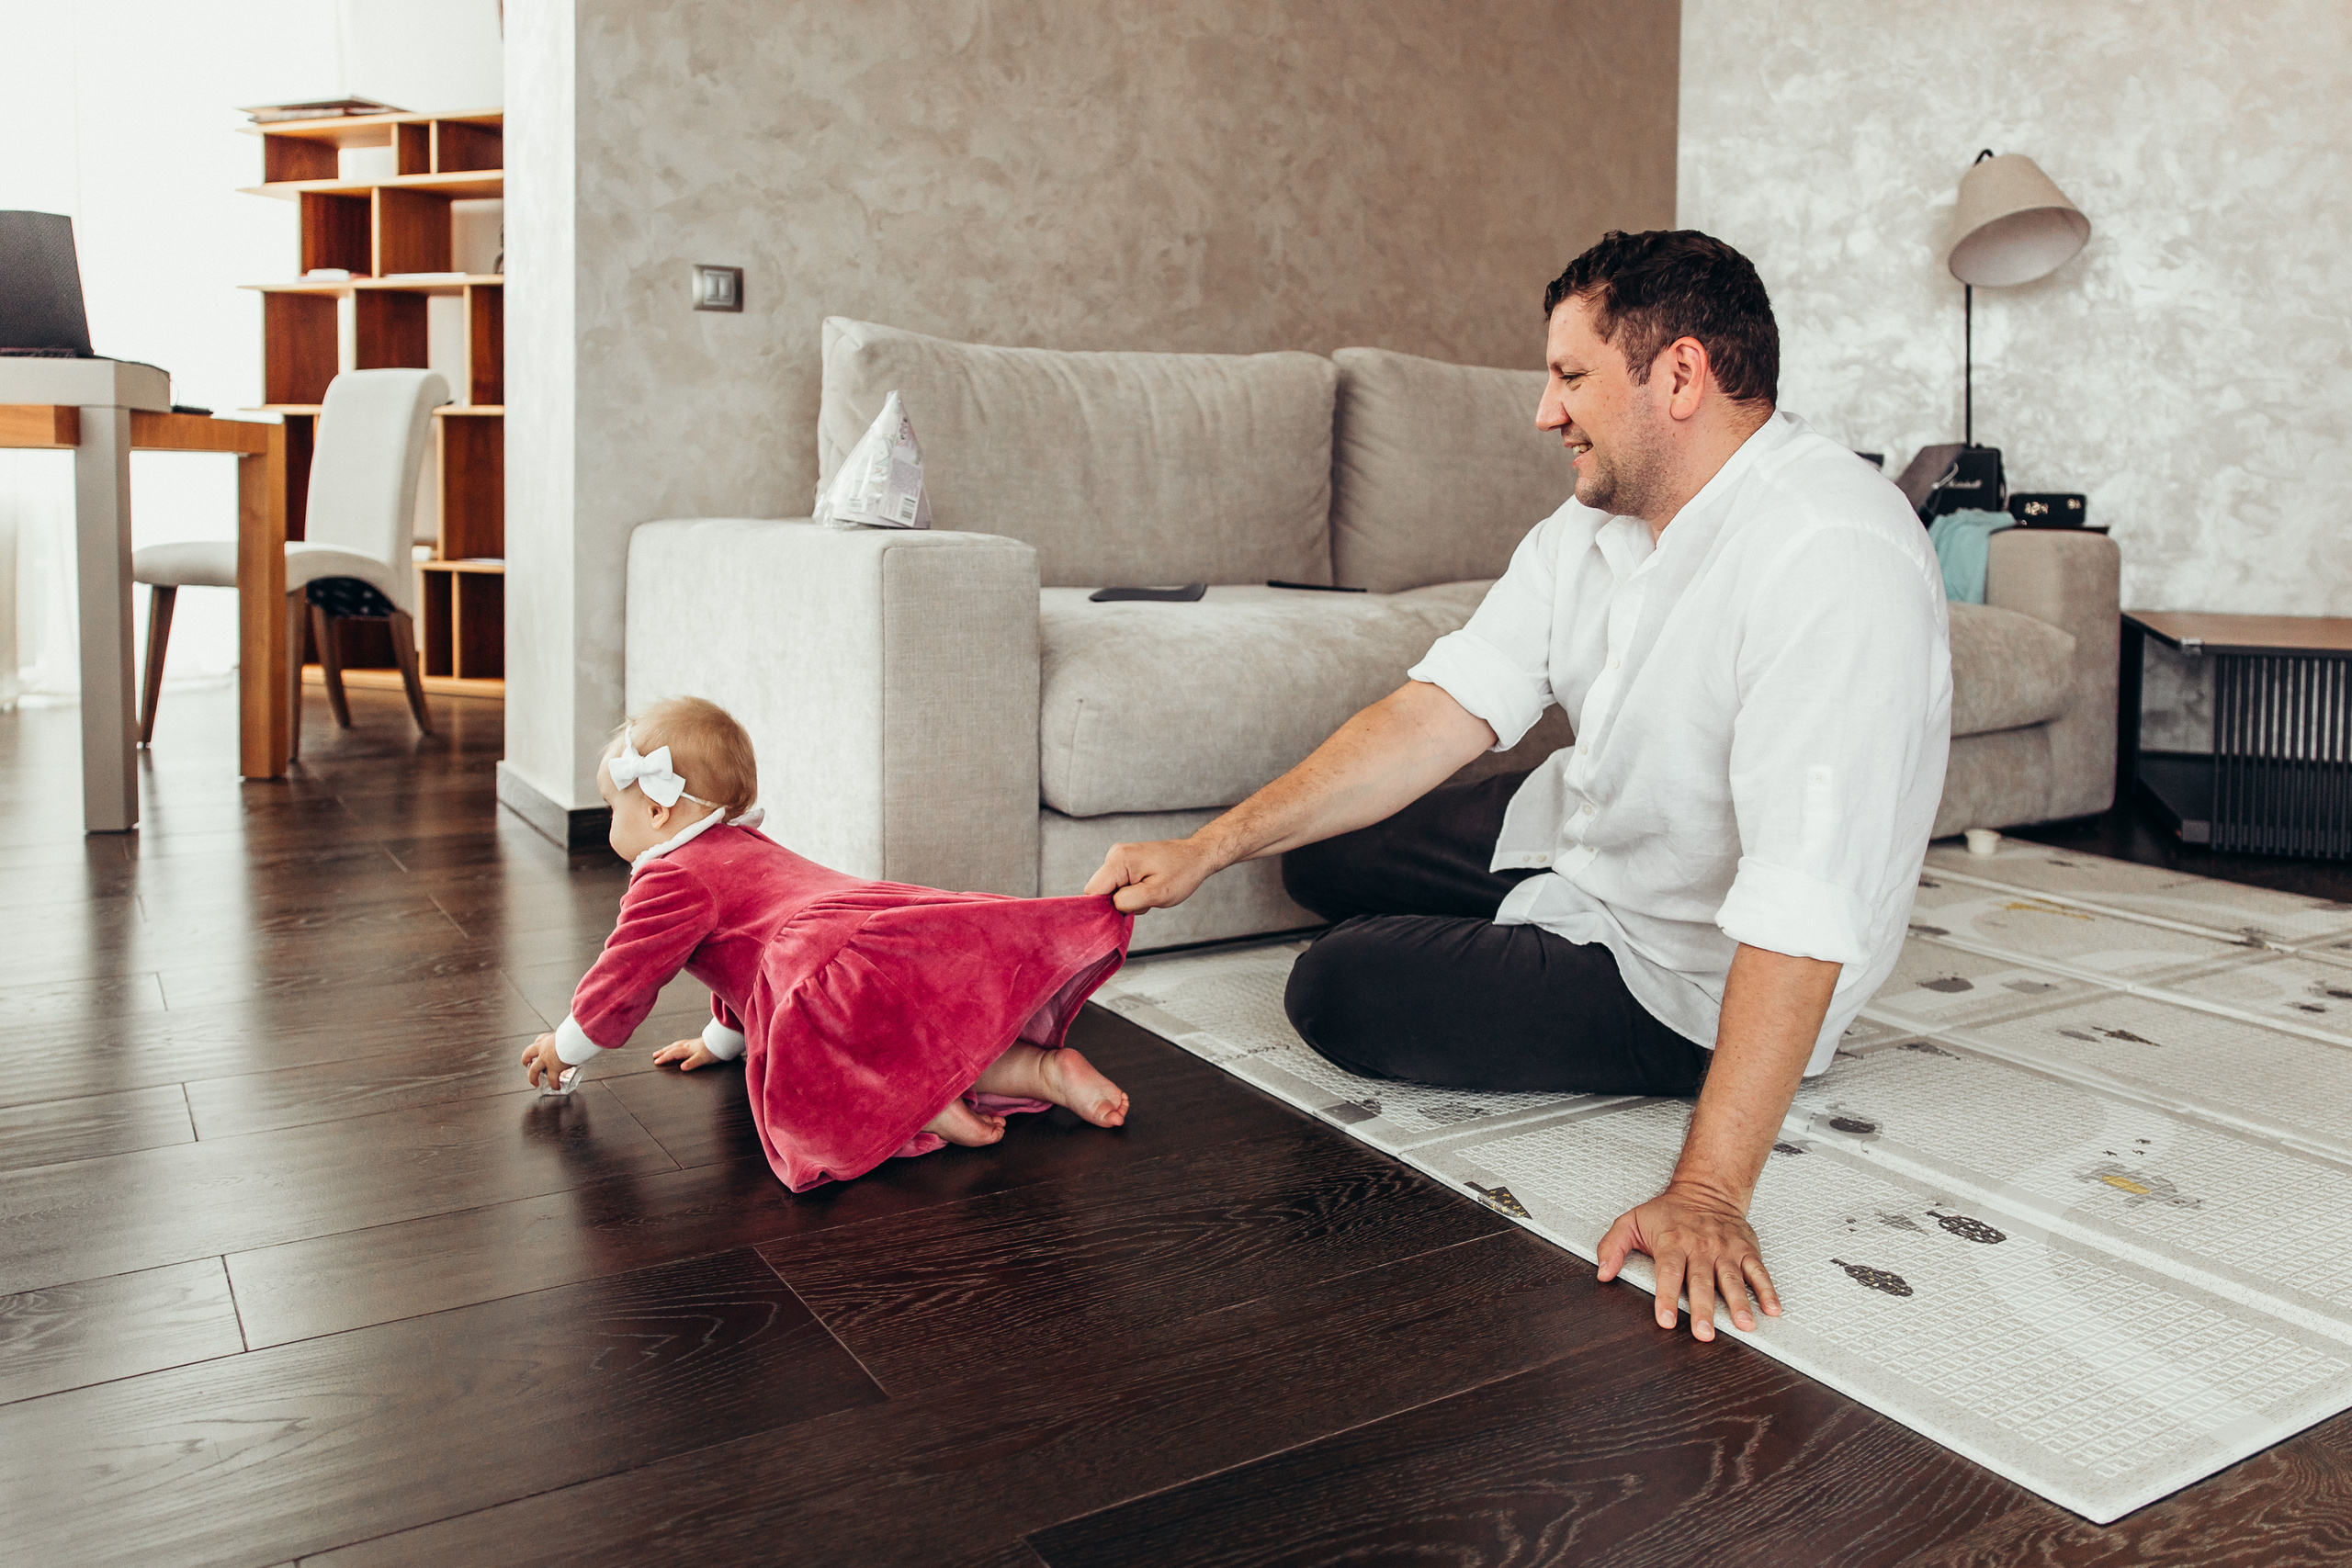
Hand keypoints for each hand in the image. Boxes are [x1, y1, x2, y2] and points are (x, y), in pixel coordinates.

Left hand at [521, 1033, 572, 1089]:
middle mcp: (544, 1048)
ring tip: (536, 1083)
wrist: (576, 1038)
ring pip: (533, 1070)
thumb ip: (570, 1039)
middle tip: (527, 1065)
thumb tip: (580, 1040)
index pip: (539, 1040)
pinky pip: (552, 1079)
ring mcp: (546, 1059)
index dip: (537, 1045)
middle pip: (527, 1054)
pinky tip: (557, 1087)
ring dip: (533, 1078)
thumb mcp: (569, 1034)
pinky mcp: (554, 1068)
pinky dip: (554, 1085)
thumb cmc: (575, 1034)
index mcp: (548, 1038)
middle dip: (526, 1061)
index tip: (538, 1050)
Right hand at [653, 1037, 718, 1070]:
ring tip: (663, 1050)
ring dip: (668, 1048)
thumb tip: (682, 1067)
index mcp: (687, 1050)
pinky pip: (682, 1043)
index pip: (672, 1053)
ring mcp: (692, 1043)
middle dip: (663, 1052)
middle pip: (672, 1048)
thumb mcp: (702, 1059)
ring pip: (676, 1045)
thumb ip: (692, 1063)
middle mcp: (688, 1045)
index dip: (664, 1058)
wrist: (722, 1042)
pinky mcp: (696, 1042)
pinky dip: (676, 1045)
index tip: (656, 1062)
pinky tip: (679, 1046)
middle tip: (654, 1055)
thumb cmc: (713, 1051)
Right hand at [1083, 837, 1223, 913]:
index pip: (1092, 891)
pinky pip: (1118, 886)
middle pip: (1100, 892)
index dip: (1102, 908)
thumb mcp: (1157, 894)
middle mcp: (1114, 855)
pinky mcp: (1124, 863)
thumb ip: (1127, 902)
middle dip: (1118, 904)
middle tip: (1143, 902)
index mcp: (1119, 860)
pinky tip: (1147, 889)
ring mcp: (1118, 858)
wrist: (1196, 856)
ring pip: (1110, 891)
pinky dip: (1131, 893)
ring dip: (1127, 899)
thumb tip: (1108, 907)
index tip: (1123, 914)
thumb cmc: (1182, 873)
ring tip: (1149, 893)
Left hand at [1596, 1179, 1781, 1341]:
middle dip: (1703, 1309)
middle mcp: (1701, 1248)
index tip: (1666, 1321)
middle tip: (1705, 1333)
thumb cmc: (1669, 1212)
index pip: (1669, 1273)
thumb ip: (1613, 1246)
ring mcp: (1726, 1250)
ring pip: (1732, 1279)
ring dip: (1739, 1303)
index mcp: (1673, 1243)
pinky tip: (1772, 1309)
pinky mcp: (1746, 1250)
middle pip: (1701, 1282)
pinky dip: (1767, 1290)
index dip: (1666, 1298)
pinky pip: (1758, 1271)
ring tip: (1745, 1325)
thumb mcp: (1632, 1221)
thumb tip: (1602, 1273)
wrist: (1706, 1188)